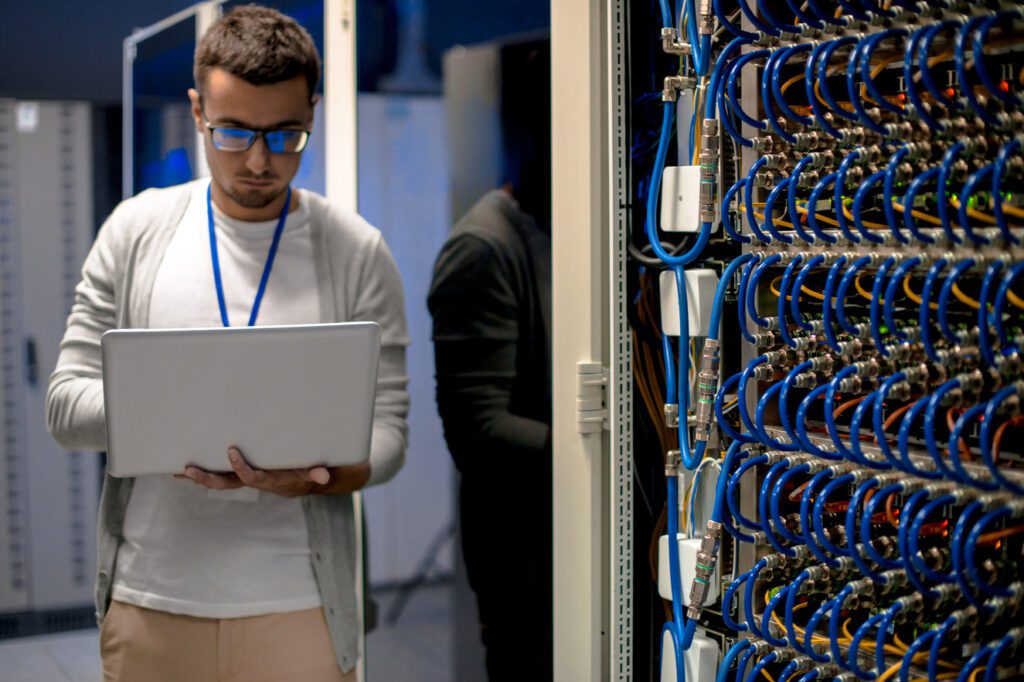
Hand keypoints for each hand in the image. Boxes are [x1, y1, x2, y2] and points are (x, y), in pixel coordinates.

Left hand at [181, 447, 369, 496]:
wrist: (294, 483)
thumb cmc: (301, 472)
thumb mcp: (309, 471)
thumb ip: (315, 473)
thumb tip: (324, 475)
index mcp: (265, 479)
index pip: (249, 476)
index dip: (239, 467)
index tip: (230, 450)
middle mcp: (248, 481)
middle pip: (224, 484)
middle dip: (206, 478)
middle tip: (190, 469)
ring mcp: (240, 480)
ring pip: (215, 481)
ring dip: (197, 477)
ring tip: (178, 470)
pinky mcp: (235, 475)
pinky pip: (215, 475)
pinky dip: (197, 474)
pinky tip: (180, 469)